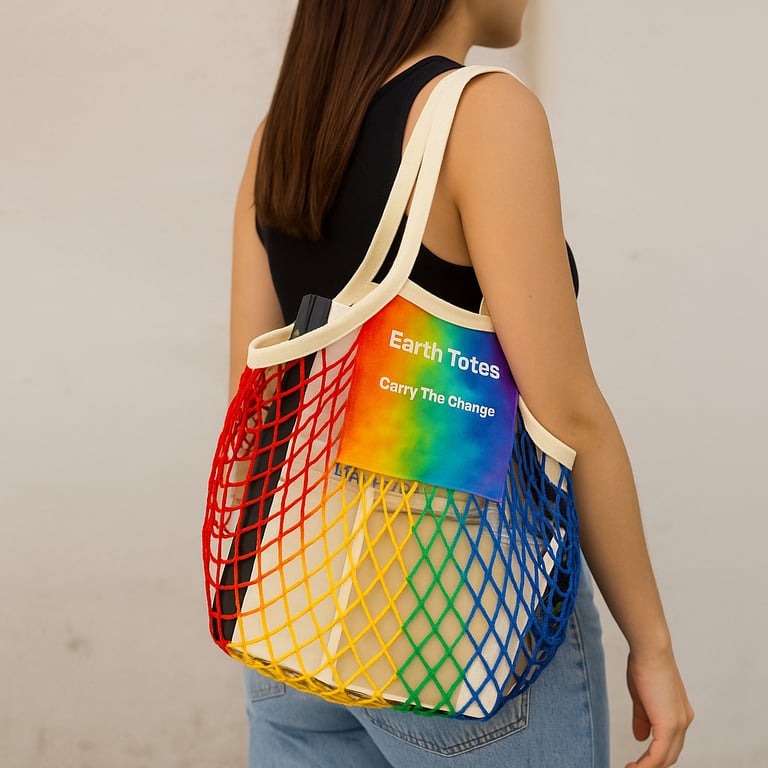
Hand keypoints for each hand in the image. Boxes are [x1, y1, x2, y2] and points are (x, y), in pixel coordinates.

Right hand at [625, 648, 693, 767]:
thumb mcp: (641, 696)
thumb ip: (643, 718)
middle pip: (670, 755)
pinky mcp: (669, 725)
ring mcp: (679, 724)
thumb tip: (640, 738)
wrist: (650, 650)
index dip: (654, 755)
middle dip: (652, 765)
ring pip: (666, 758)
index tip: (637, 761)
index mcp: (679, 714)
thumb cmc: (644, 665)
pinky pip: (658, 754)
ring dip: (648, 767)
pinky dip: (647, 764)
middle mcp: (683, 721)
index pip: (670, 743)